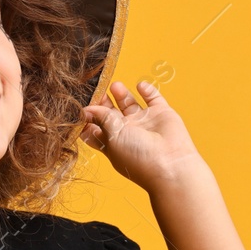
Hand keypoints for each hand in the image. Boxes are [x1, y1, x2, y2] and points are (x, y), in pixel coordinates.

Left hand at [79, 80, 201, 189]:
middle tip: (97, 89)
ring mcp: (144, 122)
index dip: (87, 119)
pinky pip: (153, 98)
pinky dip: (147, 90)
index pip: (95, 129)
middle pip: (110, 114)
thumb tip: (85, 109)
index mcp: (112, 143)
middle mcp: (128, 132)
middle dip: (102, 102)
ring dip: (121, 94)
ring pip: (129, 103)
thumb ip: (100, 118)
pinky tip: (140, 86)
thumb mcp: (111, 136)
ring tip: (115, 86)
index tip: (80, 106)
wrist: (170, 163)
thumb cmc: (138, 157)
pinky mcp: (161, 113)